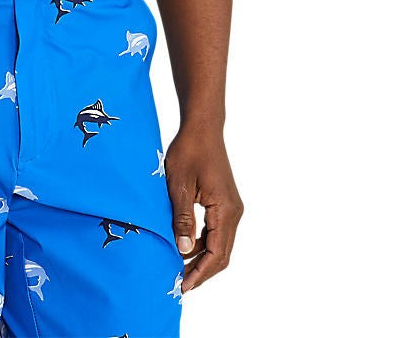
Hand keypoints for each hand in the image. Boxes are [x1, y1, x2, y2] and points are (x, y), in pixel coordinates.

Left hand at [164, 124, 242, 292]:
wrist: (202, 127)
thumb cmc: (189, 151)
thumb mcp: (179, 185)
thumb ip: (182, 218)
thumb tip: (184, 250)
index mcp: (225, 210)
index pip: (217, 253)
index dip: (200, 272)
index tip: (183, 285)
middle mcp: (234, 212)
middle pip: (221, 253)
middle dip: (201, 270)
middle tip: (179, 282)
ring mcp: (231, 207)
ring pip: (219, 243)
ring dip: (201, 257)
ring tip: (179, 268)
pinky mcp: (224, 202)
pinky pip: (216, 230)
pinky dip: (203, 242)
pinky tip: (185, 245)